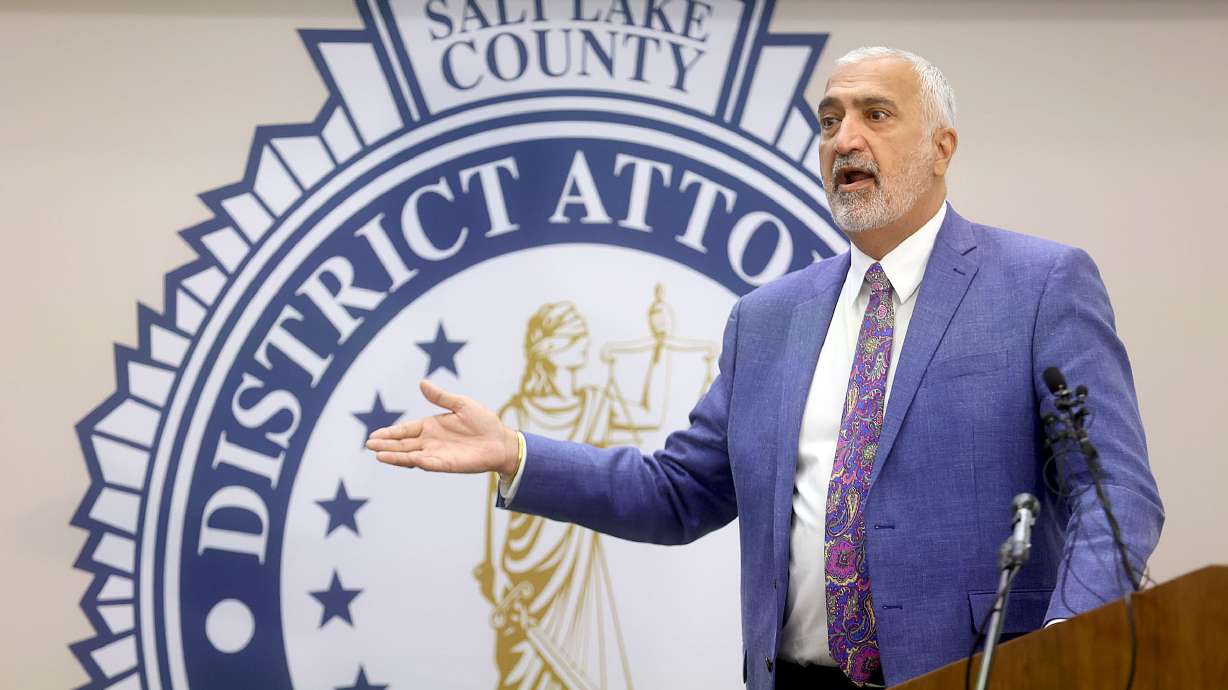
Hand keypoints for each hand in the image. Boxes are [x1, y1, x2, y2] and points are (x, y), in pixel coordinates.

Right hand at [365, 380, 519, 476]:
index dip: (390, 433)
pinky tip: (406, 460)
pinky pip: (428, 463)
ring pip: (411, 455)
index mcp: (431, 426)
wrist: (500, 440)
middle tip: (369, 445)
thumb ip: (441, 397)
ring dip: (395, 456)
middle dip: (386, 445)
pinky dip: (416, 462)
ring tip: (378, 455)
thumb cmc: (483, 421)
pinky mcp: (447, 464)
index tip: (375, 435)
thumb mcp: (461, 404)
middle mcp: (430, 441)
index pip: (405, 430)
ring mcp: (437, 453)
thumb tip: (422, 383)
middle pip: (403, 444)